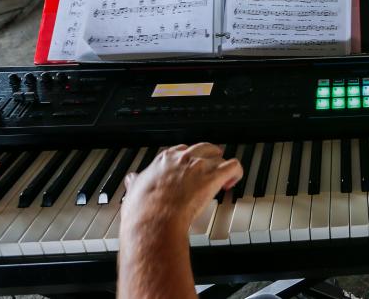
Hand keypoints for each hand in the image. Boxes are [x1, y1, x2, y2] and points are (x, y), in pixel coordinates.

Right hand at [121, 144, 242, 234]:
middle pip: (204, 148)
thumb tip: (132, 180)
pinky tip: (232, 182)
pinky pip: (233, 166)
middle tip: (212, 167)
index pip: (183, 150)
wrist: (154, 220)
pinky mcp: (213, 178)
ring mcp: (200, 166)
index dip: (189, 158)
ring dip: (223, 166)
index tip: (191, 166)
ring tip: (224, 177)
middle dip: (210, 157)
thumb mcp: (133, 190)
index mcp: (165, 159)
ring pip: (220, 156)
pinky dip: (236, 173)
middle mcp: (184, 159)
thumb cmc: (144, 210)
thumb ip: (136, 182)